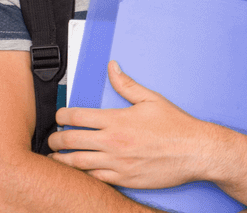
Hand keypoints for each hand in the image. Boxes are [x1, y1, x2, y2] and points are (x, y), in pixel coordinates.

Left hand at [49, 61, 207, 188]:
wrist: (195, 151)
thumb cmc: (176, 126)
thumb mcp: (152, 99)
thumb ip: (127, 84)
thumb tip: (112, 67)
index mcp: (117, 120)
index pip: (76, 117)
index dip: (61, 116)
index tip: (59, 117)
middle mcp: (112, 142)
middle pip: (70, 141)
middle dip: (55, 140)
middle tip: (52, 140)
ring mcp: (116, 163)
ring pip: (76, 163)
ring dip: (61, 160)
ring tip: (55, 158)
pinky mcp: (123, 179)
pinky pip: (94, 178)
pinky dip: (82, 175)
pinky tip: (78, 172)